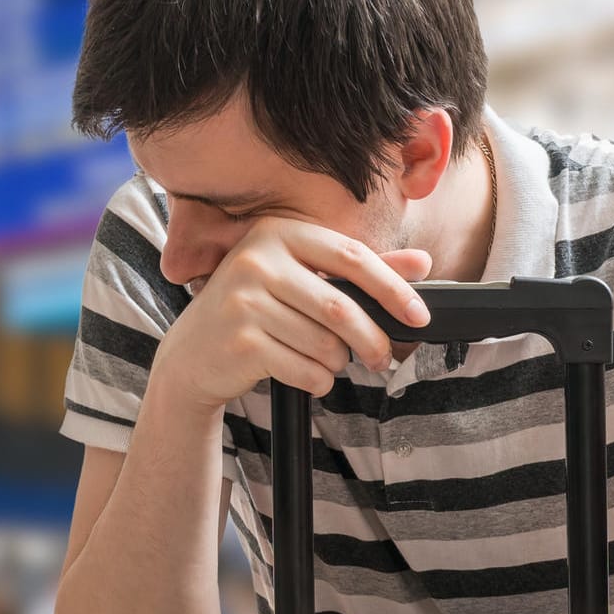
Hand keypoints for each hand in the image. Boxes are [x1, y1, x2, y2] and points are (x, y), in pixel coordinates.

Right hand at [150, 216, 433, 407]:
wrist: (191, 356)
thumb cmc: (255, 313)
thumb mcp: (302, 280)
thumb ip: (359, 270)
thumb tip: (422, 261)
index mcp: (276, 232)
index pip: (351, 256)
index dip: (392, 288)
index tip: (419, 316)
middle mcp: (256, 260)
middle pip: (340, 307)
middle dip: (372, 340)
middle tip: (383, 359)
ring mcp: (244, 301)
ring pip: (325, 344)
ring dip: (338, 363)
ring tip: (326, 361)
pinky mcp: (240, 342)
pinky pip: (305, 369)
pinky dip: (318, 381)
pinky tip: (307, 376)